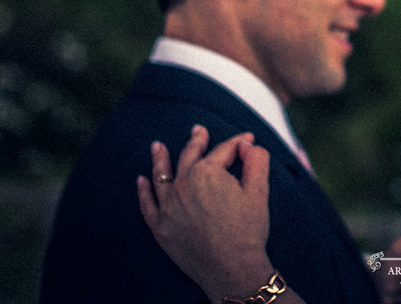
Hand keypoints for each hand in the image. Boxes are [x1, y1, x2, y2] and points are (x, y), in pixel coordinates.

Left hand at [137, 125, 275, 303]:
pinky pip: (147, 204)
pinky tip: (141, 180)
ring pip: (162, 175)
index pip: (223, 150)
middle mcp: (183, 184)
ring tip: (157, 146)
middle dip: (197, 141)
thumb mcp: (260, 189)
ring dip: (159, 158)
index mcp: (208, 171)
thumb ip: (257, 159)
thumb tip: (247, 145)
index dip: (238, 143)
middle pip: (190, 155)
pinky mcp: (160, 227)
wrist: (232, 269)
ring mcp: (168, 206)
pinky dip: (143, 191)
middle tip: (199, 131)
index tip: (247, 141)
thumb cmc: (248, 230)